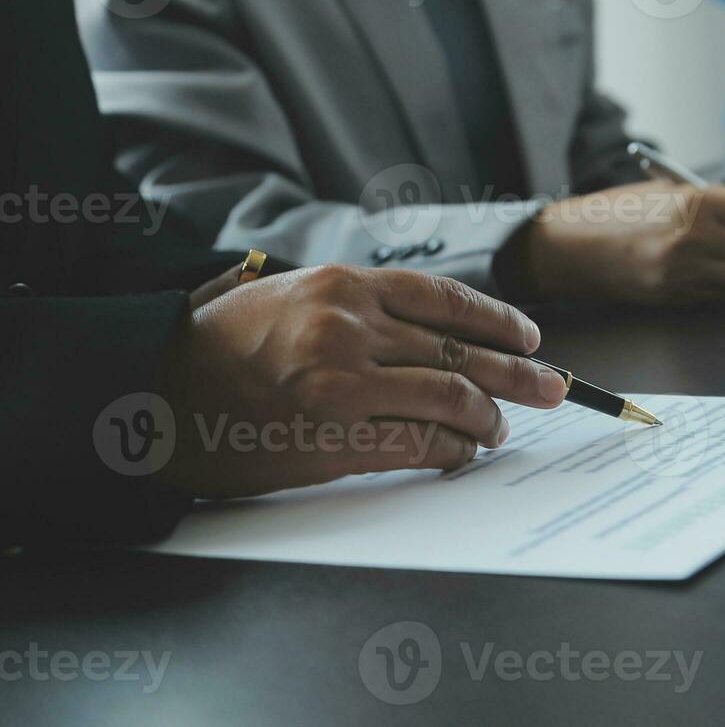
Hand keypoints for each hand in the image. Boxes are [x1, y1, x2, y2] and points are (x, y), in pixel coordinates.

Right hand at [158, 266, 567, 498]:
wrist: (157, 391)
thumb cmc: (222, 344)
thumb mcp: (293, 296)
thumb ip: (361, 307)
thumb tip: (439, 336)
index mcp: (343, 286)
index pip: (447, 299)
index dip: (499, 322)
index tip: (529, 338)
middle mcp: (350, 327)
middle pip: (463, 350)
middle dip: (520, 373)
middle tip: (554, 387)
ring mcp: (344, 384)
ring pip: (453, 397)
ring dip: (489, 418)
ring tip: (500, 429)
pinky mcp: (335, 437)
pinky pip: (420, 443)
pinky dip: (452, 450)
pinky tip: (461, 452)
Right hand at [512, 181, 724, 303]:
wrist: (574, 245)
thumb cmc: (621, 211)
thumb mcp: (671, 190)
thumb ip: (719, 203)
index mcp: (696, 202)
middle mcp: (695, 239)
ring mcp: (685, 273)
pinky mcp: (676, 297)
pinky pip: (723, 296)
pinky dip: (724, 285)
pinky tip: (705, 270)